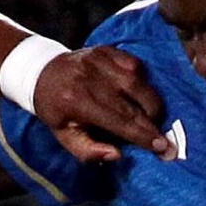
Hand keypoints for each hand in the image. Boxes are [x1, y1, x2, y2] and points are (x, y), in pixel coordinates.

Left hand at [37, 46, 174, 161]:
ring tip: (153, 118)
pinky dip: (144, 82)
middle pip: (133, 102)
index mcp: (77, 101)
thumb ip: (88, 151)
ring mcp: (100, 60)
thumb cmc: (55, 108)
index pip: (119, 121)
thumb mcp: (64, 136)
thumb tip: (118, 155)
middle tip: (164, 139)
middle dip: (153, 123)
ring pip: (139, 82)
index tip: (164, 148)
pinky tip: (141, 94)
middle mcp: (90, 78)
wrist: (41, 71)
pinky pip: (136, 65)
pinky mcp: (107, 50)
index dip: (144, 135)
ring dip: (152, 103)